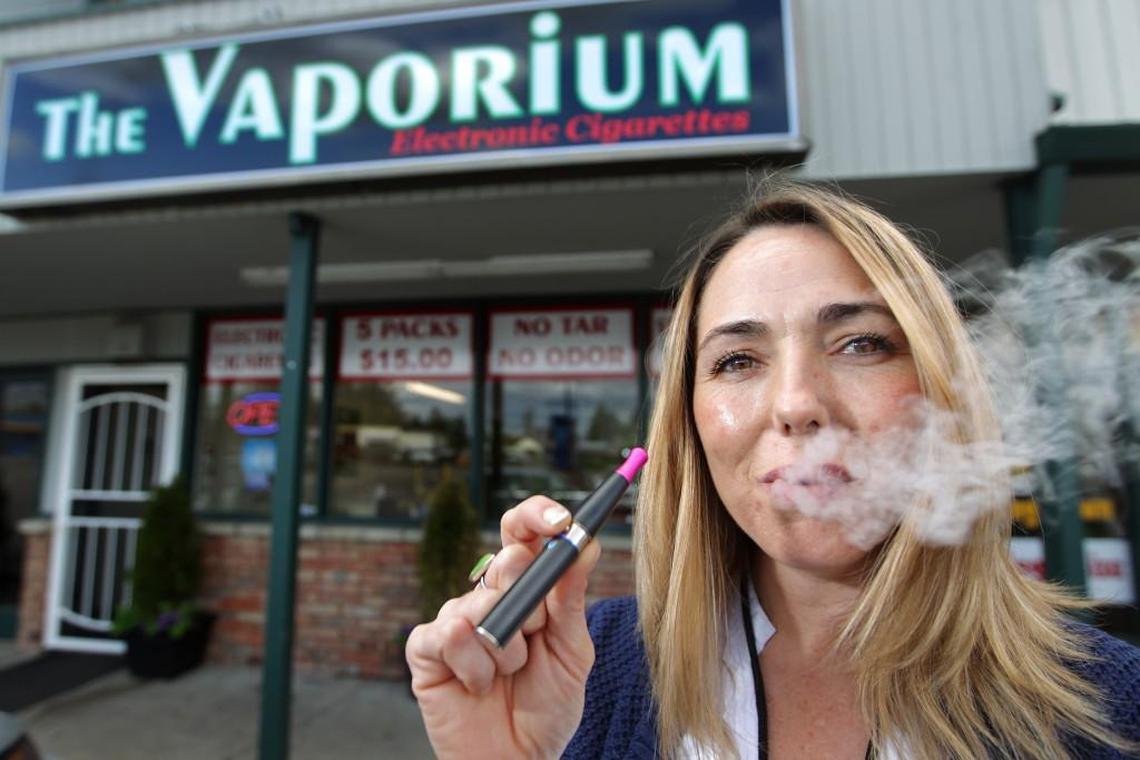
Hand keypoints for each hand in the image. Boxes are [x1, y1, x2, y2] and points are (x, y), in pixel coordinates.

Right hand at [406, 496, 600, 759]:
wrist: (520, 758)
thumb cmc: (547, 704)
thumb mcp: (572, 651)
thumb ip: (572, 600)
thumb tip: (585, 545)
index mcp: (524, 586)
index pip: (523, 532)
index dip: (537, 516)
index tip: (561, 521)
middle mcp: (487, 593)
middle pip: (507, 561)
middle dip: (533, 603)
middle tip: (535, 637)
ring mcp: (454, 617)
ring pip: (483, 604)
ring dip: (507, 650)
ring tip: (508, 676)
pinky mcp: (426, 646)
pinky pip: (450, 635)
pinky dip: (474, 667)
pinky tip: (477, 686)